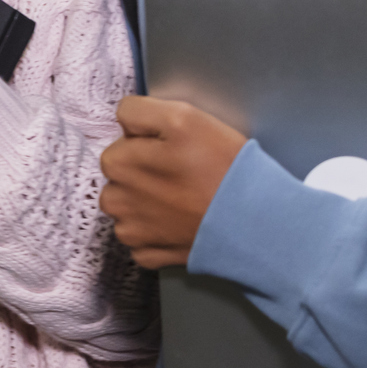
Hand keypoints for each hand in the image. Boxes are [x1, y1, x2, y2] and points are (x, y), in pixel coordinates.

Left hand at [98, 97, 249, 268]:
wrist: (251, 220)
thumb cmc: (219, 167)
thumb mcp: (182, 117)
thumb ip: (138, 112)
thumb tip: (123, 122)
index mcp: (117, 163)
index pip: (120, 142)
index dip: (147, 143)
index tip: (172, 150)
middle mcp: (115, 200)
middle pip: (121, 177)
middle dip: (143, 172)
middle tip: (182, 174)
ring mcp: (131, 232)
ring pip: (129, 208)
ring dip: (147, 203)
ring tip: (183, 199)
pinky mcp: (148, 255)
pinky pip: (144, 238)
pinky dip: (159, 232)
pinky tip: (182, 222)